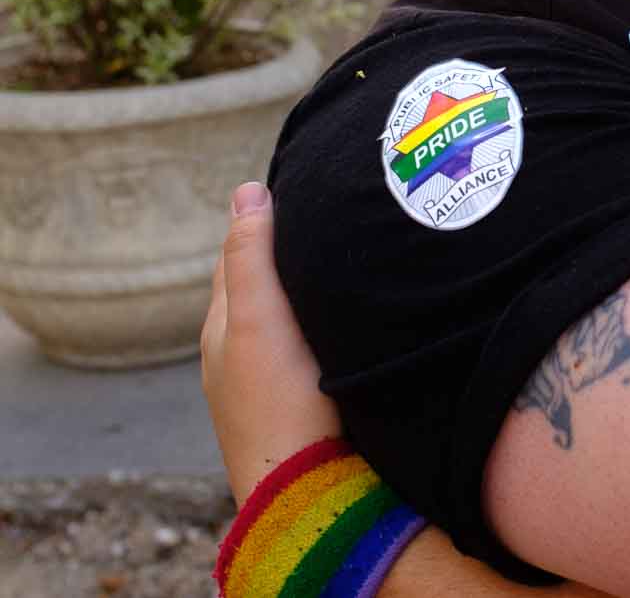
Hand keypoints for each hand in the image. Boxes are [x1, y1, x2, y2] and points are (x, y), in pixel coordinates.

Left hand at [201, 182, 338, 504]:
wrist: (307, 490)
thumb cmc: (279, 403)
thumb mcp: (257, 320)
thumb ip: (250, 257)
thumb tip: (247, 190)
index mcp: (224, 328)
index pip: (238, 256)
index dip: (266, 221)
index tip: (304, 188)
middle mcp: (243, 354)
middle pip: (264, 286)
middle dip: (288, 251)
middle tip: (333, 214)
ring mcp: (273, 381)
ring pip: (291, 318)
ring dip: (312, 289)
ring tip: (352, 259)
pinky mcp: (306, 402)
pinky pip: (313, 345)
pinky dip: (328, 321)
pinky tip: (356, 320)